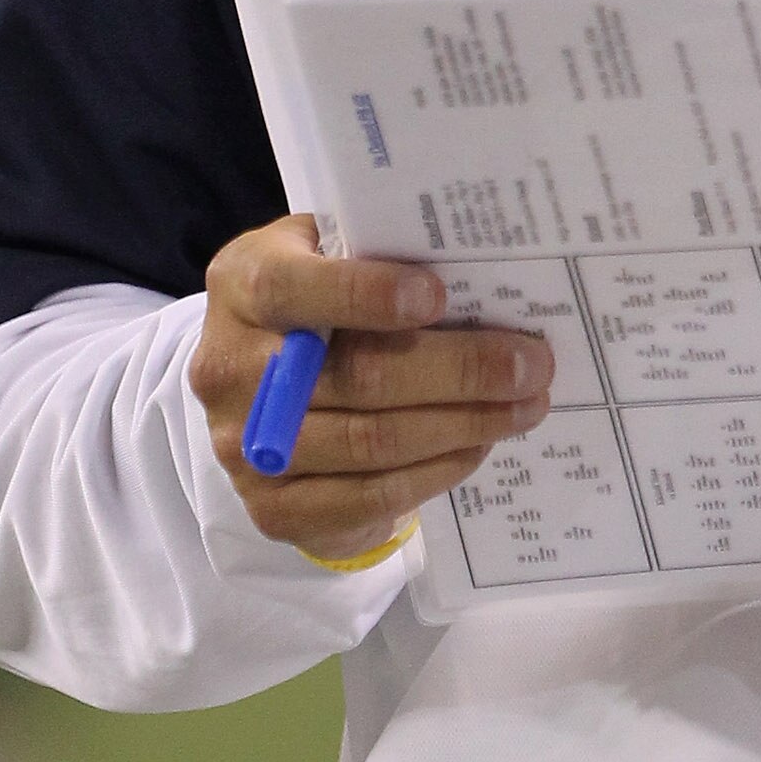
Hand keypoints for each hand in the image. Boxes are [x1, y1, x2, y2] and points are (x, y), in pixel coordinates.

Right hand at [191, 215, 551, 560]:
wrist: (259, 395)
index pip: (293, 289)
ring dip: (464, 425)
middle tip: (530, 364)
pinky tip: (477, 445)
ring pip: (372, 442)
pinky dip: (436, 471)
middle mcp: (230, 368)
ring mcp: (245, 447)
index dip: (365, 293)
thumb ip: (376, 253)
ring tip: (523, 406)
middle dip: (459, 371)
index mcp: (242, 284)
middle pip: (355, 375)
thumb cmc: (316, 307)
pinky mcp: (273, 508)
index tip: (439, 297)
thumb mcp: (326, 257)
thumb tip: (479, 266)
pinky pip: (370, 496)